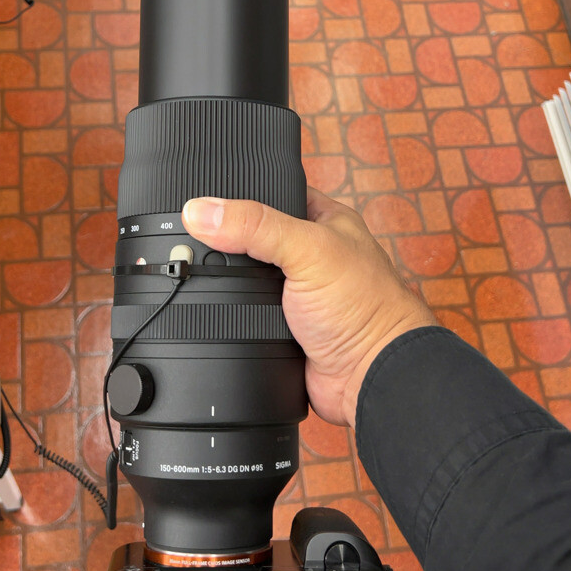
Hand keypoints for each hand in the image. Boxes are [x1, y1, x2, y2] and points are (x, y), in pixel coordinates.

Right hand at [181, 189, 434, 427]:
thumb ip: (254, 226)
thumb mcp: (307, 249)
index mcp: (324, 220)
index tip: (204, 198)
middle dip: (229, 244)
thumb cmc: (365, 306)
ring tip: (209, 276)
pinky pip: (244, 314)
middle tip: (200, 241)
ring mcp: (295, 293)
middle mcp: (310, 254)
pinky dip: (233, 315)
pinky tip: (221, 311)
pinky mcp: (282, 326)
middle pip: (253, 238)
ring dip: (231, 284)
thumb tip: (202, 212)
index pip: (273, 193)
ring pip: (245, 279)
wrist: (369, 376)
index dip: (241, 193)